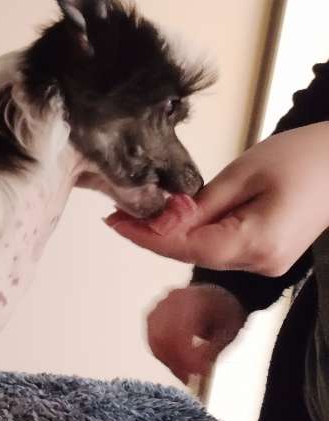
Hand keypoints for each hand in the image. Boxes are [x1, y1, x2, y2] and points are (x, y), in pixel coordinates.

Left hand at [106, 122, 328, 275]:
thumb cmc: (306, 157)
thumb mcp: (244, 173)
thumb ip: (199, 204)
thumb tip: (159, 221)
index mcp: (257, 244)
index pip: (185, 247)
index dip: (146, 236)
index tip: (114, 222)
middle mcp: (260, 264)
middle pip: (191, 253)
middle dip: (153, 235)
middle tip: (118, 213)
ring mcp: (265, 264)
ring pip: (203, 253)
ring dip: (172, 234)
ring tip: (138, 212)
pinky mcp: (266, 255)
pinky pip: (220, 248)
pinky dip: (195, 234)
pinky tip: (176, 216)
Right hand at [146, 284, 246, 382]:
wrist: (219, 293)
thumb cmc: (226, 312)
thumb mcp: (228, 331)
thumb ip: (211, 350)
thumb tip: (197, 371)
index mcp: (194, 300)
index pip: (181, 330)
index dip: (185, 355)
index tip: (195, 374)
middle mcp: (171, 300)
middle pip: (162, 336)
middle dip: (173, 360)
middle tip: (188, 378)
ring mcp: (159, 306)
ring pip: (154, 339)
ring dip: (166, 359)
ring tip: (183, 373)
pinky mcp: (152, 315)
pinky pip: (151, 338)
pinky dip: (161, 354)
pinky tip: (174, 363)